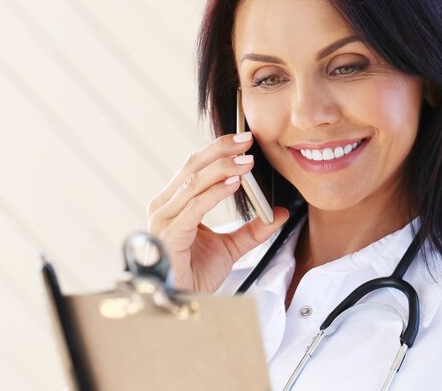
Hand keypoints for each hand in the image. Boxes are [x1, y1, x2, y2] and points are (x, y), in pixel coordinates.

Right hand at [147, 132, 288, 292]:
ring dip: (223, 168)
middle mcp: (165, 205)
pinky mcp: (169, 234)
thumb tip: (278, 213)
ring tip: (248, 161)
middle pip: (193, 166)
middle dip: (222, 150)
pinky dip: (216, 192)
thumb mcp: (231, 247)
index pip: (196, 166)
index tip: (246, 140)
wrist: (185, 302)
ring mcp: (164, 219)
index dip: (220, 150)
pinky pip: (195, 206)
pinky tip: (235, 183)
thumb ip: (253, 229)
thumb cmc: (197, 274)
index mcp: (175, 202)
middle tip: (249, 140)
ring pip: (194, 182)